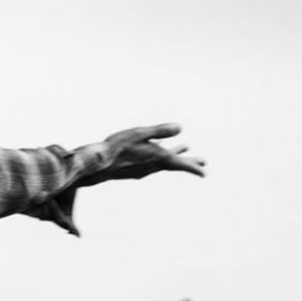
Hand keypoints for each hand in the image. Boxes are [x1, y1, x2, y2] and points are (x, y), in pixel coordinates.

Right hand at [76, 123, 205, 186]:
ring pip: (164, 163)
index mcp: (157, 158)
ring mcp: (143, 169)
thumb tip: (180, 127)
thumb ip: (160, 131)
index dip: (193, 167)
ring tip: (186, 148)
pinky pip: (152, 162)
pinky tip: (156, 149)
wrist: (97, 165)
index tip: (204, 173)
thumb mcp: (140, 134)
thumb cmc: (117, 148)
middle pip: (175, 164)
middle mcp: (152, 166)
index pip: (180, 165)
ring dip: (175, 155)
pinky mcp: (134, 169)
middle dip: (189, 161)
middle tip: (203, 163)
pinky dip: (160, 156)